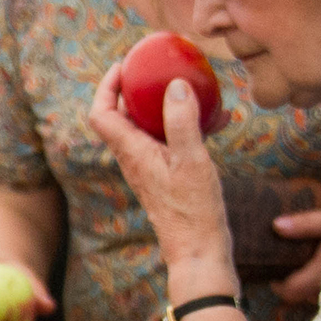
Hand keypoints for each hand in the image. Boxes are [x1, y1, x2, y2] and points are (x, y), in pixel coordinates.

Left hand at [87, 64, 236, 296]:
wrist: (199, 254)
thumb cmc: (193, 213)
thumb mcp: (192, 162)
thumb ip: (182, 122)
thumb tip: (175, 85)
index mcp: (132, 152)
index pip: (101, 113)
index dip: (106, 86)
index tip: (124, 65)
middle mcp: (135, 159)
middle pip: (124, 116)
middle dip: (140, 89)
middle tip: (159, 69)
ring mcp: (151, 169)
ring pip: (151, 127)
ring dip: (169, 106)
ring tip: (198, 89)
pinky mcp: (168, 177)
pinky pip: (171, 142)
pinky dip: (188, 127)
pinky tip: (219, 120)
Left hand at [273, 204, 320, 303]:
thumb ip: (305, 224)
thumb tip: (276, 226)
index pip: (289, 292)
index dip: (278, 284)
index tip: (275, 272)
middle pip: (302, 297)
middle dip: (293, 284)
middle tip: (290, 265)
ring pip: (319, 297)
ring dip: (311, 285)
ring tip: (310, 263)